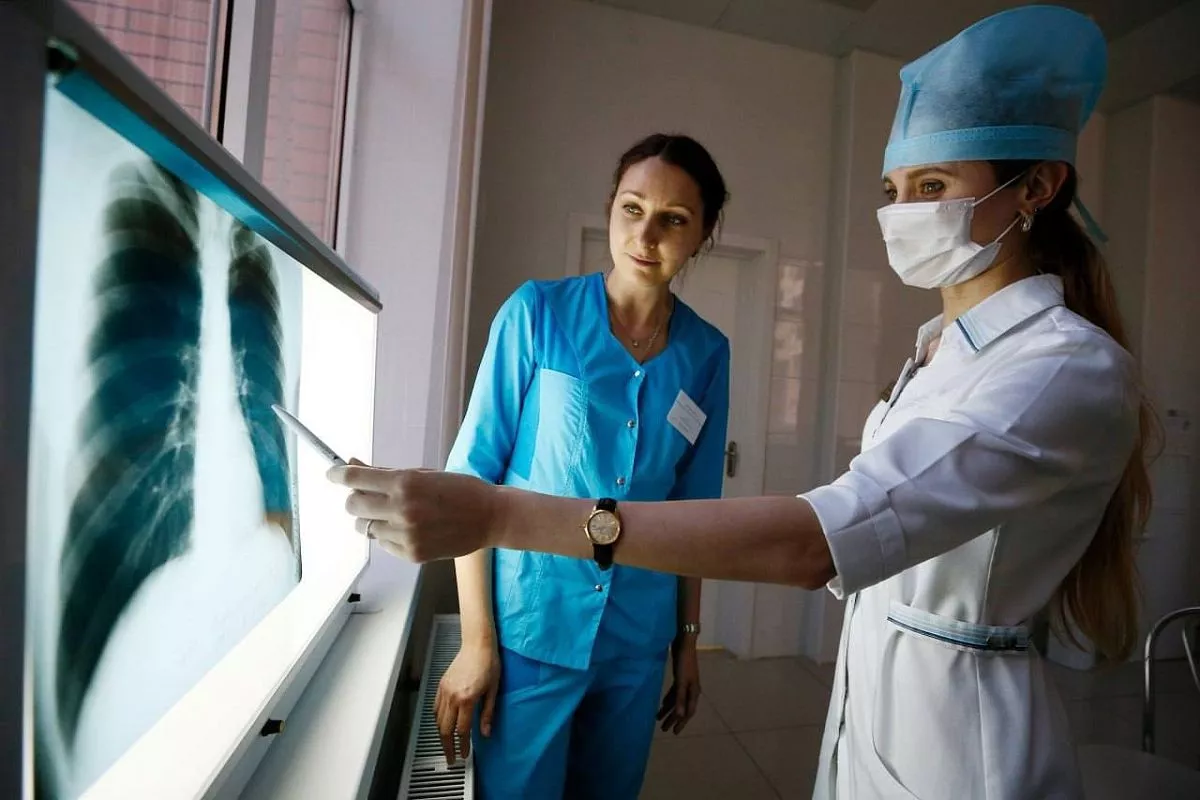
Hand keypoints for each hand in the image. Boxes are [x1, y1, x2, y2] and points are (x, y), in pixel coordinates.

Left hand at [326, 461, 499, 561]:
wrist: (489, 517)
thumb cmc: (458, 489)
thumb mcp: (422, 473)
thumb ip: (385, 473)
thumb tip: (353, 464)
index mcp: (405, 484)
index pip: (355, 479)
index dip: (338, 474)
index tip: (332, 473)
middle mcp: (401, 509)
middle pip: (353, 505)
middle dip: (355, 498)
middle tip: (366, 495)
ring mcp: (405, 534)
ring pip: (365, 526)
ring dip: (370, 518)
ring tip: (391, 513)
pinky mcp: (411, 553)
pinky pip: (383, 542)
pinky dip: (388, 534)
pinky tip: (408, 527)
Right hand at [435, 638, 500, 762]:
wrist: (477, 645)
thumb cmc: (489, 664)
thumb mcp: (493, 690)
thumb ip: (487, 713)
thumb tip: (485, 732)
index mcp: (467, 699)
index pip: (462, 730)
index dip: (463, 746)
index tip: (464, 755)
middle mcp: (453, 696)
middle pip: (446, 729)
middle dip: (447, 747)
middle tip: (451, 758)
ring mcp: (444, 691)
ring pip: (438, 720)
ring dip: (441, 735)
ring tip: (446, 744)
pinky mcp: (441, 685)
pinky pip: (435, 707)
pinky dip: (437, 719)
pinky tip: (442, 724)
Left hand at [657, 640, 700, 734]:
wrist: (685, 644)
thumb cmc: (684, 663)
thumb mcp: (681, 682)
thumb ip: (680, 698)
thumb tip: (680, 716)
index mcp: (693, 692)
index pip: (688, 712)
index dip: (681, 722)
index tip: (674, 732)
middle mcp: (691, 690)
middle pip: (682, 708)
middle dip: (673, 719)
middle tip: (664, 729)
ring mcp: (685, 684)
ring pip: (677, 701)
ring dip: (668, 710)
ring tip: (658, 718)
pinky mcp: (679, 678)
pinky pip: (674, 693)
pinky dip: (668, 699)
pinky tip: (662, 704)